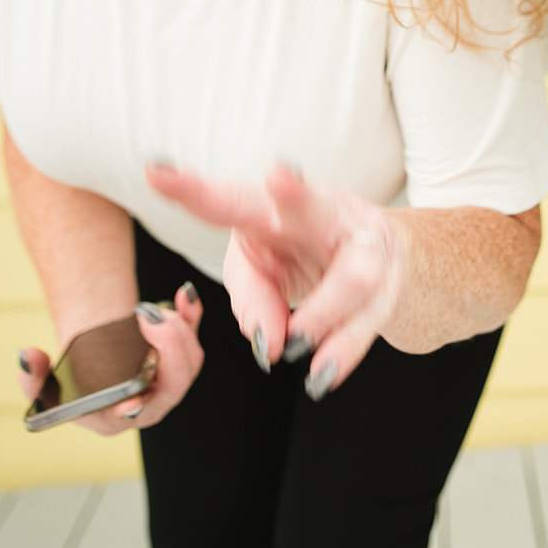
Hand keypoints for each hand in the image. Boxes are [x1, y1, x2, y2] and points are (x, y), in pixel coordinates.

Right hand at [16, 282, 204, 433]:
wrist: (91, 358)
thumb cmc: (70, 379)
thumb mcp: (44, 383)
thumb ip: (32, 377)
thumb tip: (29, 357)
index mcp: (117, 416)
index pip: (135, 415)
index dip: (134, 408)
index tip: (132, 398)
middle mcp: (150, 402)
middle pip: (174, 382)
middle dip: (167, 348)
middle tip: (147, 318)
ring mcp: (170, 379)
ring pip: (189, 359)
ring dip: (176, 329)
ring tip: (148, 310)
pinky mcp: (181, 354)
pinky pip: (194, 336)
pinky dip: (192, 314)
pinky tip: (185, 294)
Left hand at [147, 162, 405, 398]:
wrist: (384, 255)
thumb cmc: (301, 253)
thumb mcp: (261, 269)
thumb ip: (251, 300)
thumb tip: (270, 346)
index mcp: (275, 207)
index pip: (233, 200)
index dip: (196, 189)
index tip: (155, 172)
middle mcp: (324, 213)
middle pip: (309, 202)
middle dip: (293, 192)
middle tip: (278, 178)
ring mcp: (366, 243)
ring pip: (353, 274)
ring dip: (322, 313)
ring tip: (295, 348)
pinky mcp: (393, 280)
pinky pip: (370, 318)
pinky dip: (343, 350)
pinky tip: (323, 375)